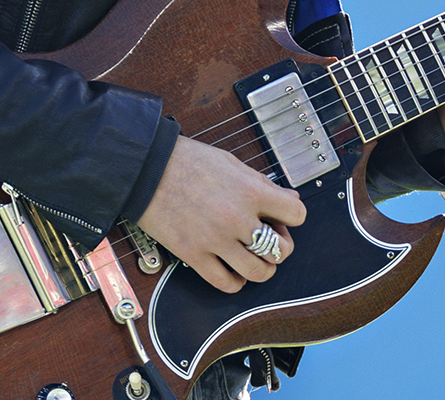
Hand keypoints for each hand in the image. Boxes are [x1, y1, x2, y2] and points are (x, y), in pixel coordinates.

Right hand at [136, 135, 305, 293]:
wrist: (147, 169)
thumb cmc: (188, 161)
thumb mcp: (233, 164)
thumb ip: (262, 184)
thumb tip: (289, 197)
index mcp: (251, 191)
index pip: (297, 215)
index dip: (291, 218)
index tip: (280, 218)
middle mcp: (237, 218)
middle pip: (282, 250)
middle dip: (280, 247)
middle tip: (266, 239)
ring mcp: (216, 240)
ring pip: (258, 273)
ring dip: (261, 268)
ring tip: (252, 258)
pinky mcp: (193, 255)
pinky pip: (225, 283)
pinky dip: (235, 281)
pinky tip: (231, 269)